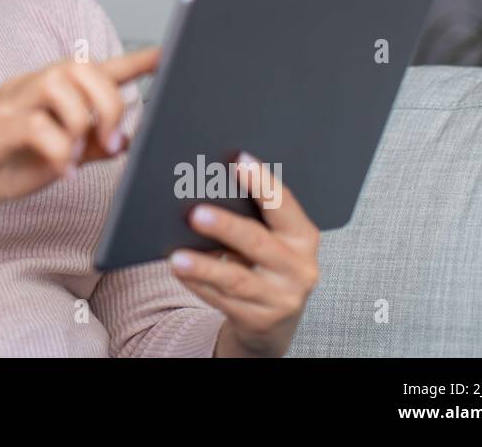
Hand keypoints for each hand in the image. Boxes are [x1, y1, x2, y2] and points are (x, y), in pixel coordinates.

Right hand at [0, 47, 159, 243]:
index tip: (168, 55)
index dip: (133, 61)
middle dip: (108, 102)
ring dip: (83, 123)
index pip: (95, 67)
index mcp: (46, 90)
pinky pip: (38, 126)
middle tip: (112, 141)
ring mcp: (8, 103)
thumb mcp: (56, 158)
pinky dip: (59, 151)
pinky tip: (61, 171)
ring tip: (82, 156)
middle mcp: (28, 85)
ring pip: (60, 87)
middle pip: (81, 68)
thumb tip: (128, 138)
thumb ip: (89, 145)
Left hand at [168, 153, 319, 356]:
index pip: (284, 205)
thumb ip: (253, 214)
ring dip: (204, 266)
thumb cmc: (266, 261)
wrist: (276, 319)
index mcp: (303, 236)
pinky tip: (179, 271)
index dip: (262, 183)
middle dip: (226, 227)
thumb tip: (208, 182)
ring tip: (177, 256)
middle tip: (196, 213)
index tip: (239, 160)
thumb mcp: (272, 237)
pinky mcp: (259, 321)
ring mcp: (280, 298)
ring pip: (236, 280)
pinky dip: (198, 284)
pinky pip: (222, 300)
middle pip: (258, 243)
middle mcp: (299, 268)